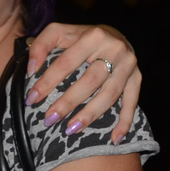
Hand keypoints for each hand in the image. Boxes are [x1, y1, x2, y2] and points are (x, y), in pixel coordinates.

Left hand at [26, 23, 139, 142]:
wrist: (114, 35)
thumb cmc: (80, 37)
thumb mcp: (59, 32)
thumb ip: (41, 45)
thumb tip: (31, 70)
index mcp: (93, 36)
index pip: (67, 62)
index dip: (48, 81)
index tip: (32, 98)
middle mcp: (114, 49)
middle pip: (90, 81)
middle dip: (68, 102)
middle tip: (49, 119)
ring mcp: (128, 65)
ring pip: (109, 94)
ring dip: (90, 115)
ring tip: (70, 129)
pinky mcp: (137, 78)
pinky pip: (132, 103)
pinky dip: (125, 122)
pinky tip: (114, 138)